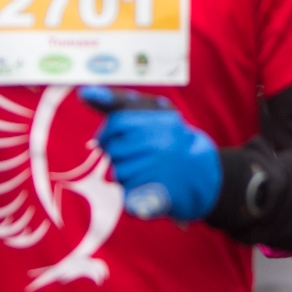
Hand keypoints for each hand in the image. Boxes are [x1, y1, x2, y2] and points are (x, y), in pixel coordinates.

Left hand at [89, 89, 220, 221]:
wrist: (207, 176)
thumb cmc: (174, 141)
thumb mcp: (157, 115)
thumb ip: (120, 102)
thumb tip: (84, 93)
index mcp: (162, 122)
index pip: (117, 122)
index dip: (105, 133)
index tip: (102, 141)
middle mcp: (161, 144)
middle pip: (115, 151)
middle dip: (118, 157)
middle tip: (137, 158)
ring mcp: (160, 170)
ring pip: (119, 174)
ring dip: (126, 176)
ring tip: (148, 173)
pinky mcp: (158, 195)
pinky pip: (128, 196)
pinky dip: (132, 199)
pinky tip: (146, 191)